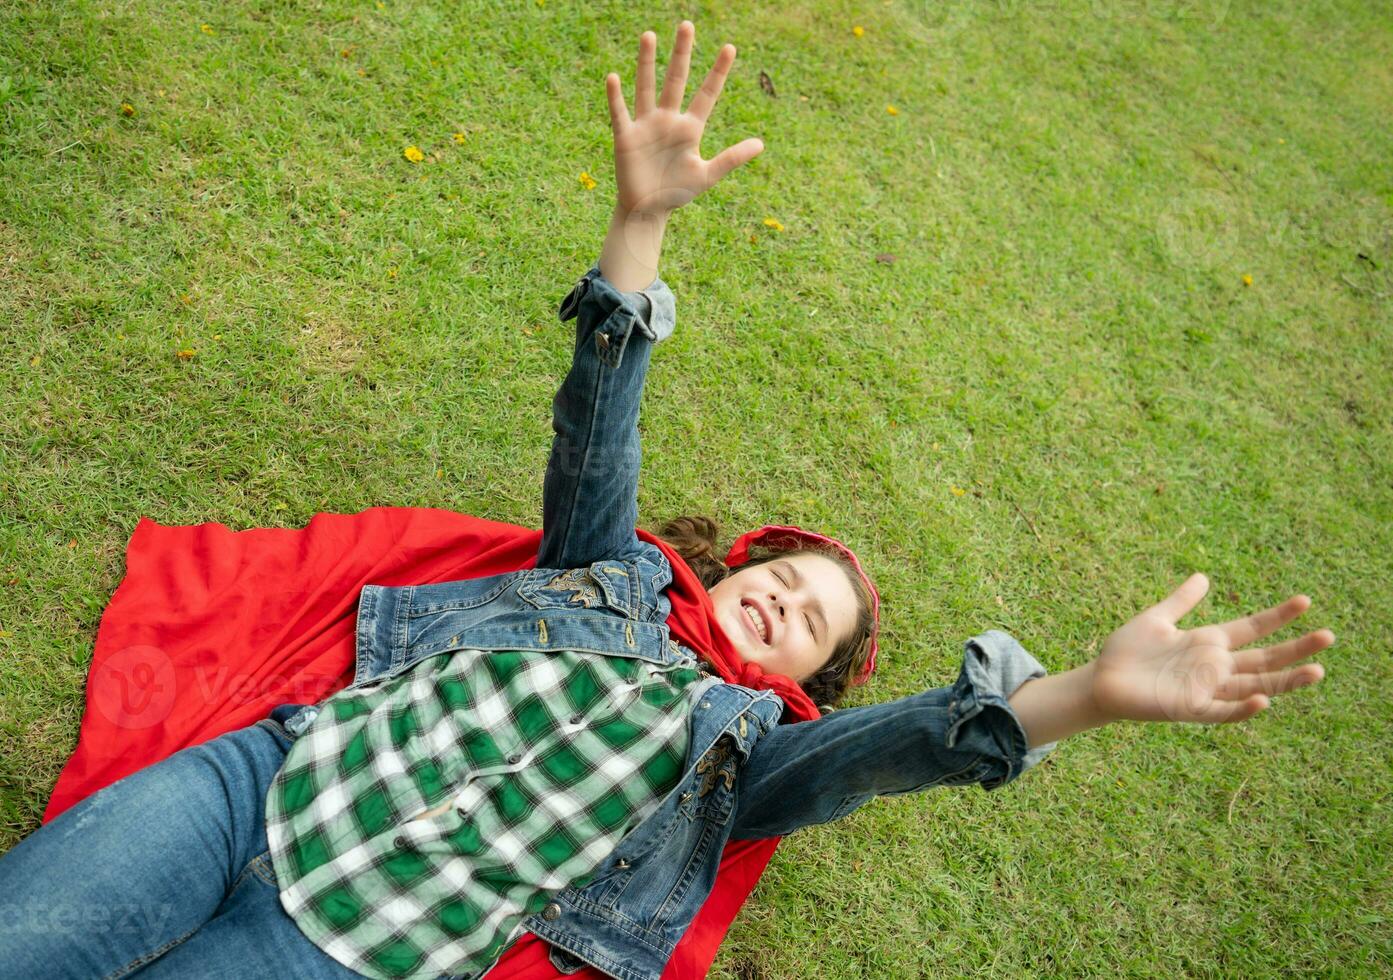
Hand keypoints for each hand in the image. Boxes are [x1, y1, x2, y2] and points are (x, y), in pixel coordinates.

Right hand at [604, 21, 763, 216]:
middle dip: (682, 54)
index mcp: (690, 128)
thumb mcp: (708, 175)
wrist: (648, 210)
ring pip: (647, 87)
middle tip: (687, 25)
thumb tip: (761, 144)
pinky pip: (620, 113)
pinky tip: (614, 77)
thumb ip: (732, 158)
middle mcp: (668, 119)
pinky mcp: (626, 137)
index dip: (718, 72)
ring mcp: (646, 125)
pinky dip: (617, 97)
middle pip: (676, 79)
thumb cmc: (677, 192)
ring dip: (647, 63)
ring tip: (650, 35)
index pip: (707, 93)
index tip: (730, 48)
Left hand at [1093, 573, 1330, 723]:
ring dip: (1284, 681)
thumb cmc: (1126, 652)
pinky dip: (1242, 708)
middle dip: (1295, 649)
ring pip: (1254, 685)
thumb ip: (1180, 601)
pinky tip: (1263, 699)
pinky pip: (1222, 711)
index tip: (1305, 600)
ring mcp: (1205, 689)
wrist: (1100, 680)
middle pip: (1264, 659)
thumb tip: (1204, 577)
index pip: (1252, 628)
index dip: (1277, 617)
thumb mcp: (1155, 619)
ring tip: (1317, 671)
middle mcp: (1214, 667)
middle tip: (1329, 636)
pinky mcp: (1189, 709)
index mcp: (1207, 643)